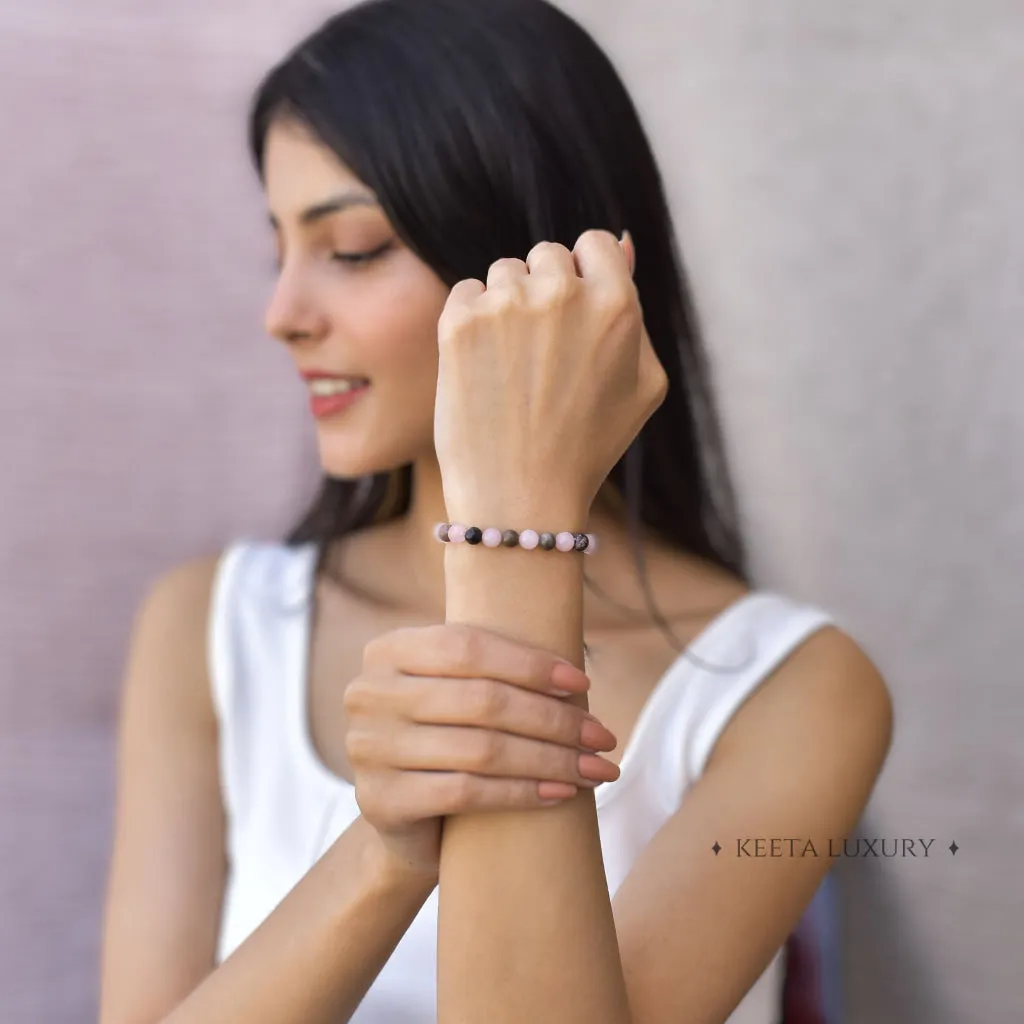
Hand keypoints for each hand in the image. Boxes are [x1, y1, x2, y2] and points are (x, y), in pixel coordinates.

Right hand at [344, 624, 619, 881]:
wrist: (407, 822)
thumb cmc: (449, 738)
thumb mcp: (458, 690)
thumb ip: (492, 667)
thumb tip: (576, 672)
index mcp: (387, 650)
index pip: (468, 647)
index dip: (531, 664)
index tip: (584, 684)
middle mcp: (368, 693)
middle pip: (482, 700)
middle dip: (554, 719)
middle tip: (602, 736)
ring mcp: (367, 748)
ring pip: (481, 749)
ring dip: (551, 759)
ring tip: (595, 768)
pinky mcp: (380, 800)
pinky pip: (467, 792)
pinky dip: (522, 792)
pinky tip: (560, 794)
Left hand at [433, 230, 667, 519]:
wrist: (520, 497)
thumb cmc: (587, 448)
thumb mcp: (643, 386)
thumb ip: (637, 312)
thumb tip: (624, 241)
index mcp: (616, 305)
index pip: (596, 243)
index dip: (584, 274)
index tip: (572, 312)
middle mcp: (563, 294)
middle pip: (547, 255)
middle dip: (543, 291)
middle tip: (541, 355)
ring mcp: (508, 305)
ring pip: (504, 273)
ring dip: (506, 306)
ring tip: (512, 368)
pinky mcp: (460, 322)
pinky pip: (465, 293)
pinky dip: (470, 322)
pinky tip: (482, 369)